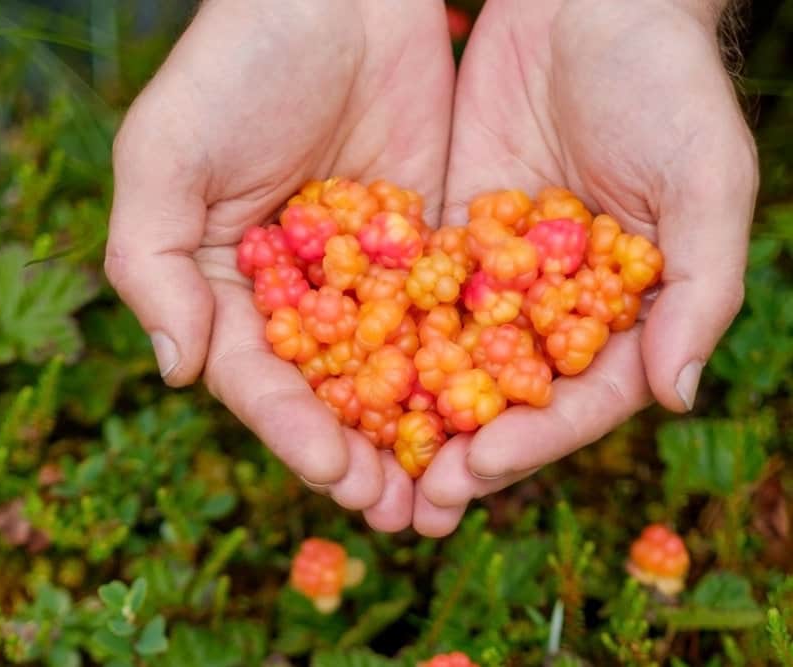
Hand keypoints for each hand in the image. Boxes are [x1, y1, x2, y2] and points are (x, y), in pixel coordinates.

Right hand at [105, 0, 454, 530]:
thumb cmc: (235, 63)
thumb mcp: (165, 156)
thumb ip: (150, 264)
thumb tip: (176, 370)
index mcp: (226, 286)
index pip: (258, 375)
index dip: (292, 429)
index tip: (335, 473)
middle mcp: (297, 294)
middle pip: (327, 391)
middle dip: (358, 454)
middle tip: (397, 512)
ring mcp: (365, 275)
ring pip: (391, 369)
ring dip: (414, 433)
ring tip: (443, 492)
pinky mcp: (427, 246)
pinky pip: (446, 314)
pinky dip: (464, 366)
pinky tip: (493, 411)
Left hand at [413, 0, 758, 535]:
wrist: (588, 0)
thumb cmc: (666, 82)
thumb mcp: (704, 179)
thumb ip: (700, 288)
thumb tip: (677, 394)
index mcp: (624, 309)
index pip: (579, 397)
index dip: (531, 440)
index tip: (475, 470)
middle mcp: (554, 305)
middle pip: (506, 397)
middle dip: (460, 450)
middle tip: (410, 501)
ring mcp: (496, 275)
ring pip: (450, 359)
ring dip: (410, 417)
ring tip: (364, 465)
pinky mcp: (446, 237)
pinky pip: (410, 295)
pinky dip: (379, 338)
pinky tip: (335, 376)